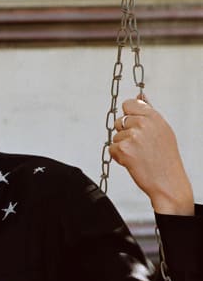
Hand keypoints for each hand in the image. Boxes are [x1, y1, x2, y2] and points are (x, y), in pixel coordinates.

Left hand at [110, 96, 194, 215]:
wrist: (169, 184)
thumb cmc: (165, 159)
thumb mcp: (163, 131)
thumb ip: (148, 112)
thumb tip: (140, 96)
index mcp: (155, 117)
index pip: (129, 104)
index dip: (129, 115)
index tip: (135, 126)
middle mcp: (144, 124)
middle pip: (119, 120)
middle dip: (125, 133)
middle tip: (142, 146)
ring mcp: (133, 136)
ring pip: (115, 135)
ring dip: (123, 146)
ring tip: (140, 156)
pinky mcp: (124, 149)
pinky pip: (111, 148)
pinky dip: (119, 157)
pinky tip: (134, 162)